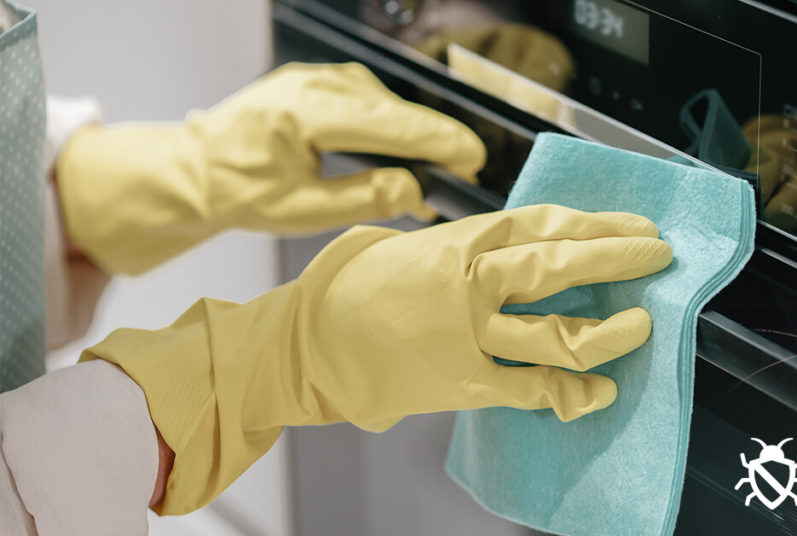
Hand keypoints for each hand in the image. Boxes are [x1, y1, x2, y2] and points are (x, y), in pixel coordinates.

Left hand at [56, 62, 485, 274]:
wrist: (195, 170)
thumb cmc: (238, 191)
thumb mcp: (300, 211)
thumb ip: (361, 199)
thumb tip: (413, 189)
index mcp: (305, 113)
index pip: (387, 123)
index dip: (436, 140)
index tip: (471, 156)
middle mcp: (312, 84)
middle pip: (391, 107)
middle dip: (434, 135)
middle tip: (468, 163)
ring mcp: (314, 77)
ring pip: (382, 100)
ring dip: (412, 130)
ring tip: (440, 162)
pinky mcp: (317, 82)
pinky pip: (367, 97)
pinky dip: (391, 121)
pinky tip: (403, 144)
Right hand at [298, 204, 673, 429]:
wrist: (309, 342)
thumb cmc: (352, 288)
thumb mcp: (410, 244)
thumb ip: (465, 243)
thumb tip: (513, 245)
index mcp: (460, 241)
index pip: (545, 223)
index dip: (598, 225)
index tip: (635, 228)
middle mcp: (470, 283)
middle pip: (560, 266)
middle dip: (616, 260)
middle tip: (656, 259)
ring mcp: (469, 335)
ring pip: (556, 331)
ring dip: (607, 330)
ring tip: (641, 325)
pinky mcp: (464, 382)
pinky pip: (531, 388)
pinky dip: (570, 393)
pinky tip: (600, 392)